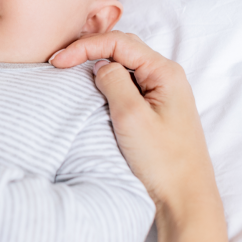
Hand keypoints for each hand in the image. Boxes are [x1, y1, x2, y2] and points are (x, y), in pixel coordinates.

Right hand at [50, 31, 227, 241]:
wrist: (184, 198)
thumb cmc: (163, 160)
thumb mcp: (131, 116)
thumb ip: (113, 82)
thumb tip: (100, 65)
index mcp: (164, 72)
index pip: (118, 42)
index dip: (84, 47)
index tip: (57, 62)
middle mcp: (165, 76)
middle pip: (121, 47)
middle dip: (88, 49)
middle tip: (59, 61)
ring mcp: (161, 91)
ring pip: (123, 63)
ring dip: (96, 61)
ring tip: (69, 68)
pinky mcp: (154, 107)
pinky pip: (127, 81)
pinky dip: (104, 78)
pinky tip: (90, 86)